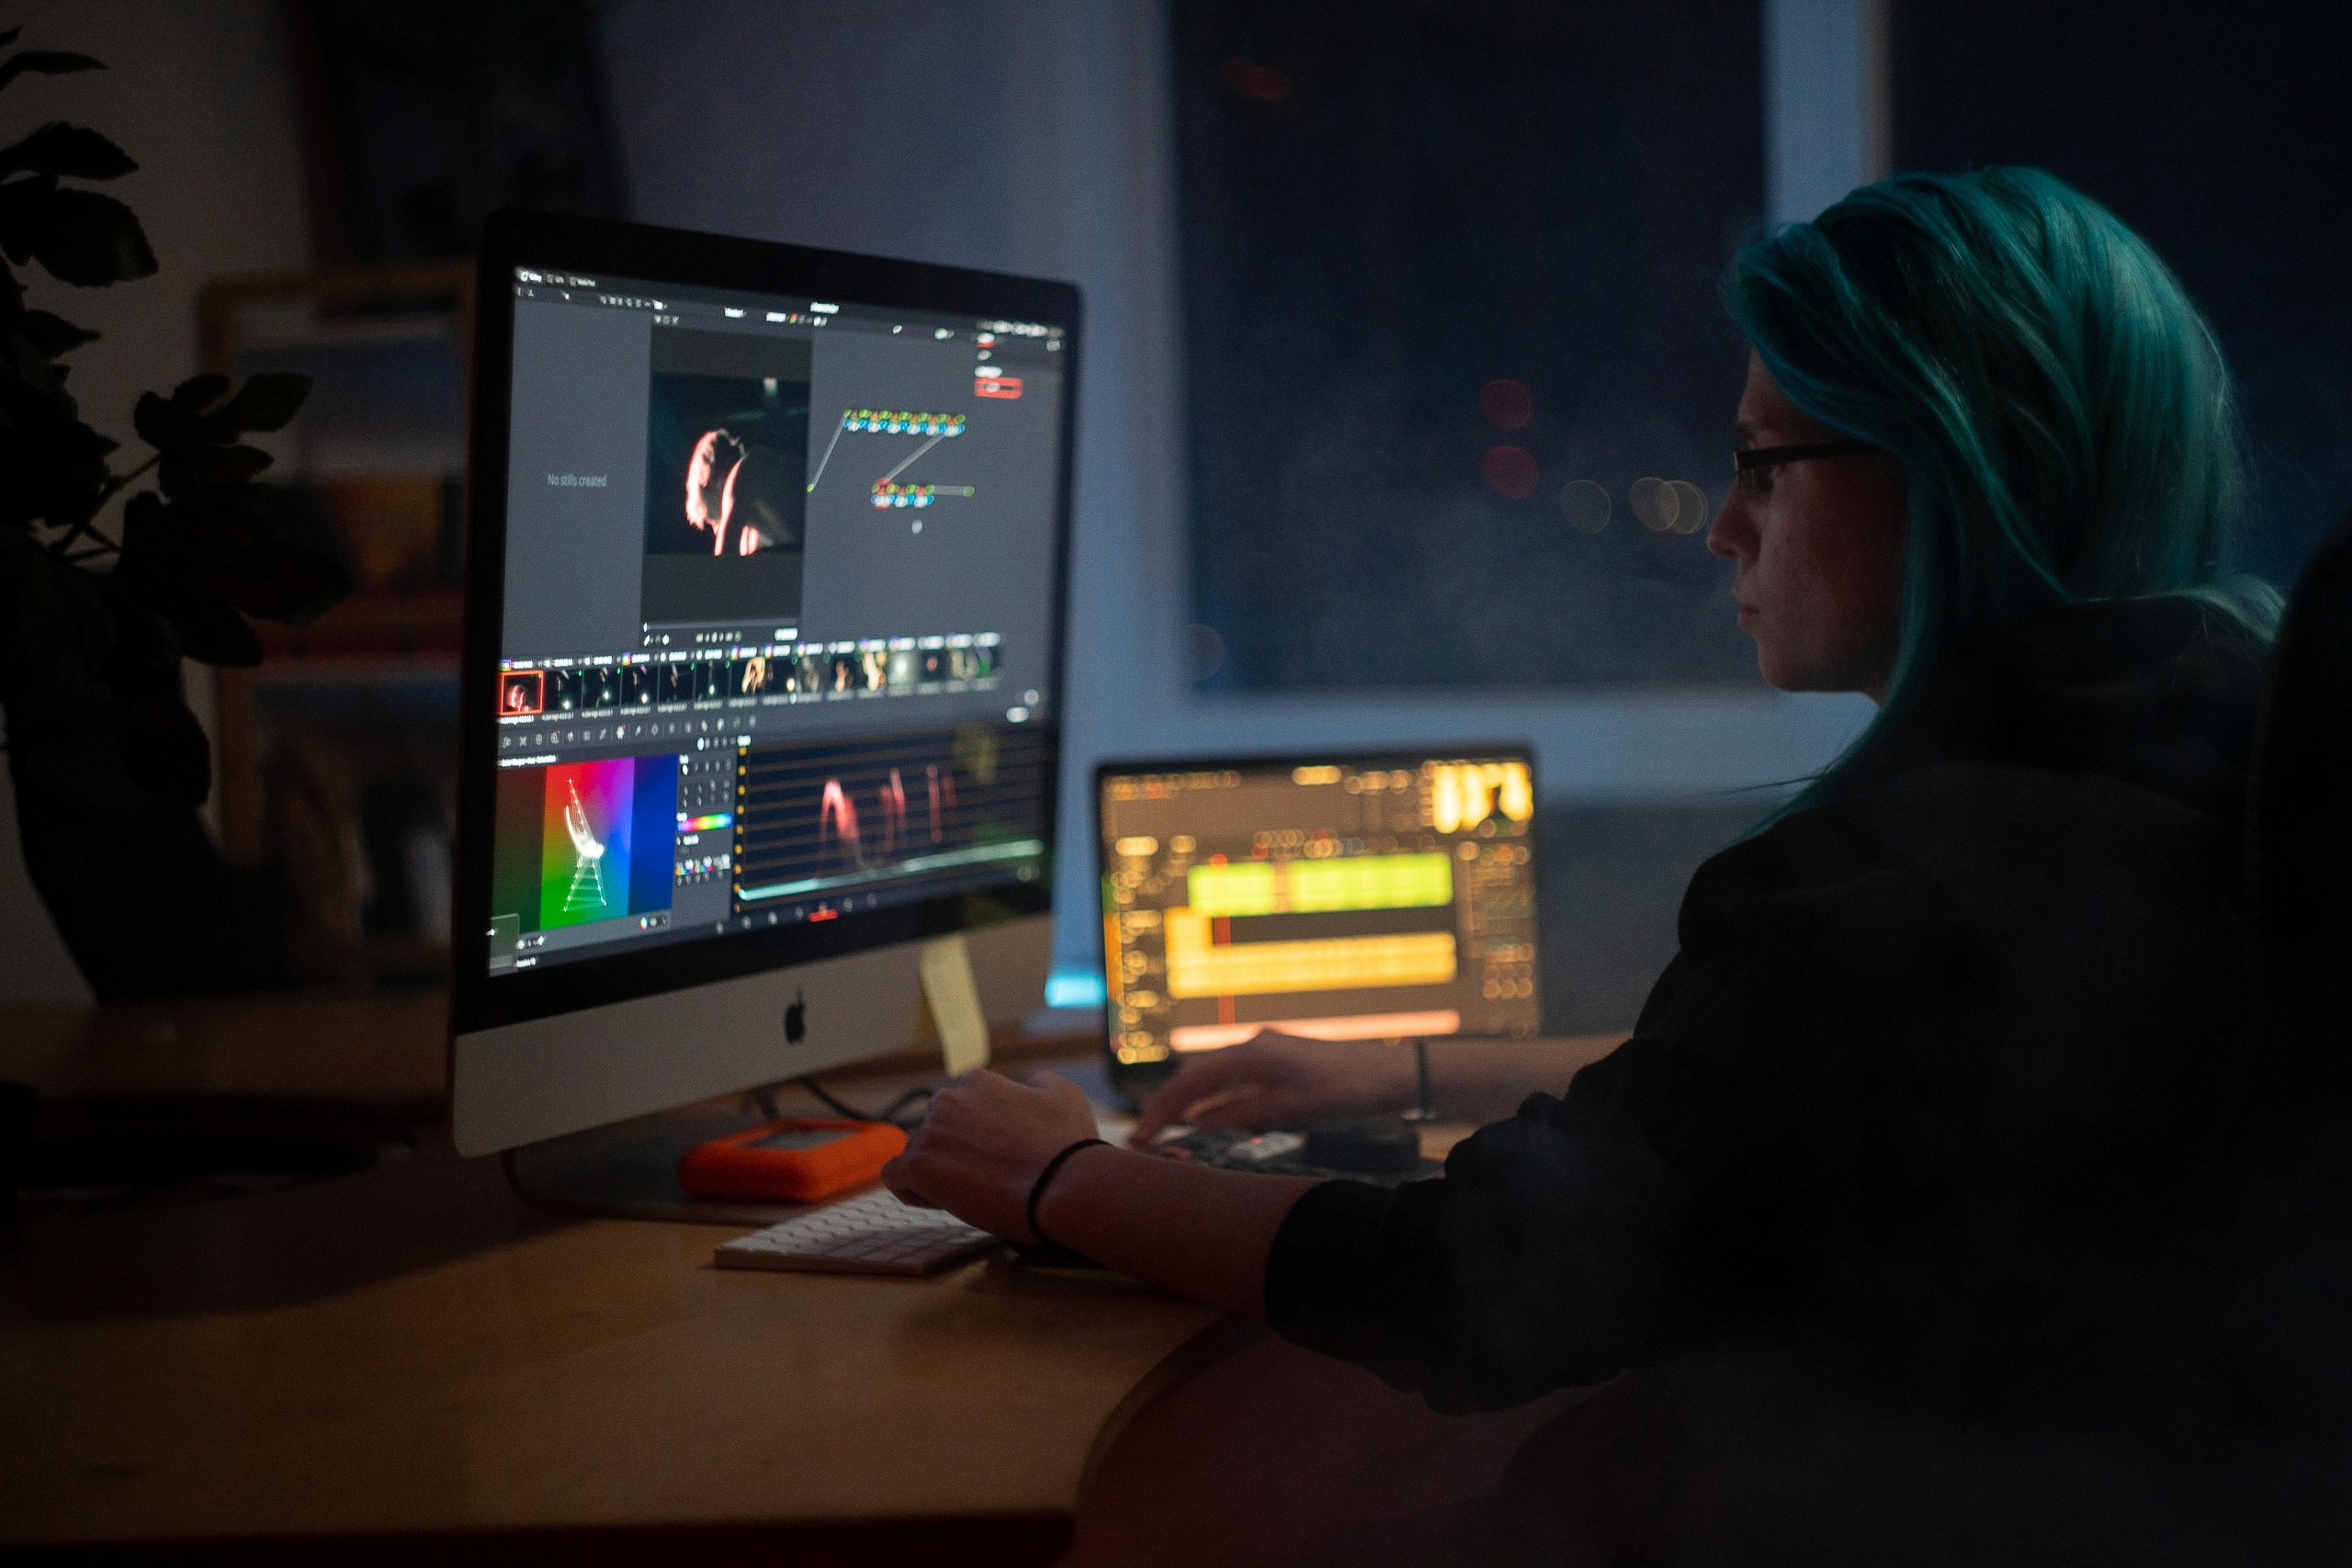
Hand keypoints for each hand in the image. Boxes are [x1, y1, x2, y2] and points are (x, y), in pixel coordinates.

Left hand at [881, 1068, 1099, 1240]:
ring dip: (936, 1172)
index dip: (977, 1136)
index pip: (961, 1108)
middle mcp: (948, 1100)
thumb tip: (1029, 1086)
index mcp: (978, 1082)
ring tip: (970, 1194)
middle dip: (954, 1152)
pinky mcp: (919, 1166)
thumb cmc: (1068, 1145)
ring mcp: (930, 1133)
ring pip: (917, 1153)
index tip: (996, 1157)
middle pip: (937, 1130)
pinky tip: (939, 1199)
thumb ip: (1038, 1085)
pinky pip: (896, 1175)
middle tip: (986, 1178)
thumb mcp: (1064, 1094)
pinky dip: (912, 1189)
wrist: (1063, 1184)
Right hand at [1129, 1032, 1418, 1145]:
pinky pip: (1233, 1082)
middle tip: (1143, 1138)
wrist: (1395, 1073)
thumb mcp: (1293, 1108)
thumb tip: (1198, 1122)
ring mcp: (1267, 1054)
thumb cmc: (1348, 1089)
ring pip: (1213, 1078)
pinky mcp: (1279, 1064)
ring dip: (1186, 1104)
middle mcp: (1254, 1047)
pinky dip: (1212, 1101)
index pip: (1192, 1081)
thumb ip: (1244, 1113)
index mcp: (1253, 1052)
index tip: (1141, 1137)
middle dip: (1166, 1105)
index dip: (1162, 1109)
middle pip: (1196, 1076)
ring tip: (1163, 1132)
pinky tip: (1205, 1120)